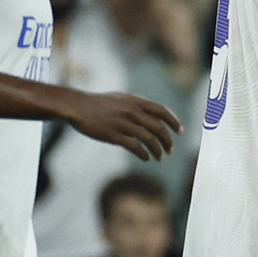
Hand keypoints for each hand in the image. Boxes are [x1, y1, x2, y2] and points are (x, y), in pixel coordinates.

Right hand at [67, 92, 181, 160]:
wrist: (77, 107)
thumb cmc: (98, 104)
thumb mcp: (120, 99)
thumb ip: (137, 105)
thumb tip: (152, 114)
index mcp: (135, 101)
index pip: (161, 111)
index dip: (173, 121)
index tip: (179, 131)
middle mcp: (132, 111)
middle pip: (158, 127)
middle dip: (167, 140)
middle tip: (170, 150)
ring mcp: (123, 123)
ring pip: (149, 139)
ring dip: (157, 151)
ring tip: (159, 157)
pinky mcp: (114, 135)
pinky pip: (135, 147)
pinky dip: (144, 154)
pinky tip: (145, 158)